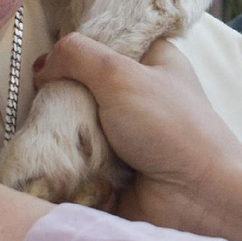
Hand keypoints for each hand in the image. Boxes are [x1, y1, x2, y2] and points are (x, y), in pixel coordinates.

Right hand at [38, 33, 241, 240]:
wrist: (199, 198)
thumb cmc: (172, 129)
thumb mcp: (123, 75)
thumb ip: (78, 56)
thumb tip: (42, 65)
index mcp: (151, 61)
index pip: (103, 42)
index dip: (76, 50)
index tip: (52, 62)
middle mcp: (138, 94)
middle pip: (81, 86)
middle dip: (62, 96)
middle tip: (51, 104)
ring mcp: (125, 134)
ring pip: (75, 124)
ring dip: (64, 132)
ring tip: (57, 137)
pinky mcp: (113, 169)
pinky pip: (77, 158)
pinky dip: (67, 160)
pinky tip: (59, 160)